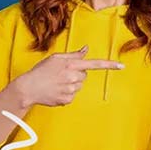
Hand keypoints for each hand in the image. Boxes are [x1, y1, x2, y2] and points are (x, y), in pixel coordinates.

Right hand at [8, 46, 123, 109]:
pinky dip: (66, 94)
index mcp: (71, 64)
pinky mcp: (67, 100)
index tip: (122, 66)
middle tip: (61, 75)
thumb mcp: (55, 58)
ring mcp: (71, 90)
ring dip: (71, 84)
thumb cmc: (41, 71)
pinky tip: (56, 91)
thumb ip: (73, 55)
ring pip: (79, 86)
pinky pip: (73, 96)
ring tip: (57, 83)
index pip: (94, 64)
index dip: (109, 65)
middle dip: (76, 74)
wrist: (28, 88)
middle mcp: (73, 77)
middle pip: (84, 76)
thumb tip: (86, 49)